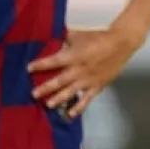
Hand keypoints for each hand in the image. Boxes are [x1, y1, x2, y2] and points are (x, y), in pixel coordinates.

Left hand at [28, 26, 144, 118]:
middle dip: (46, 87)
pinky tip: (70, 114)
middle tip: (34, 94)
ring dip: (59, 99)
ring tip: (48, 104)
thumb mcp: (79, 34)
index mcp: (73, 56)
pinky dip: (79, 107)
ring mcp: (87, 80)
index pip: (53, 62)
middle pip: (59, 80)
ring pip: (71, 91)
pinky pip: (86, 99)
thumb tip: (54, 38)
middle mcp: (78, 70)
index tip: (29, 68)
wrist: (120, 43)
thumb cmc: (99, 37)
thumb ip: (66, 38)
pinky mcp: (97, 86)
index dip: (40, 65)